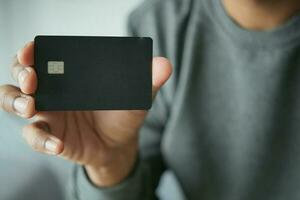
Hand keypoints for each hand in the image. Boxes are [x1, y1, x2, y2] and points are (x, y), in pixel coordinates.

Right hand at [0, 41, 171, 186]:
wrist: (120, 143)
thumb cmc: (123, 114)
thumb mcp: (136, 96)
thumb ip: (148, 81)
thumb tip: (164, 65)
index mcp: (69, 76)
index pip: (41, 57)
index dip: (31, 51)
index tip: (32, 48)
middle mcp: (53, 92)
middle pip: (21, 77)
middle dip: (21, 74)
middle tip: (33, 78)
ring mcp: (49, 114)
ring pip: (14, 103)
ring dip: (16, 102)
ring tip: (32, 107)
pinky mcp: (51, 136)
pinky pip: (35, 137)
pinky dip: (42, 140)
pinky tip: (58, 144)